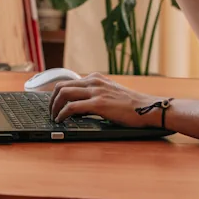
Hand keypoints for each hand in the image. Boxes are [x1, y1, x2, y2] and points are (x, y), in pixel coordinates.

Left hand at [50, 74, 164, 127]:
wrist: (147, 108)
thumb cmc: (131, 106)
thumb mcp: (110, 94)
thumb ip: (94, 96)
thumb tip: (76, 107)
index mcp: (96, 78)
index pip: (68, 82)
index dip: (56, 94)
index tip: (53, 104)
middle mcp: (94, 81)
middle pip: (62, 86)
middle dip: (51, 100)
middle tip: (50, 112)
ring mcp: (96, 91)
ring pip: (64, 93)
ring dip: (54, 107)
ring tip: (54, 117)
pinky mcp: (99, 103)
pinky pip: (72, 107)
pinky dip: (62, 114)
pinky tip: (61, 120)